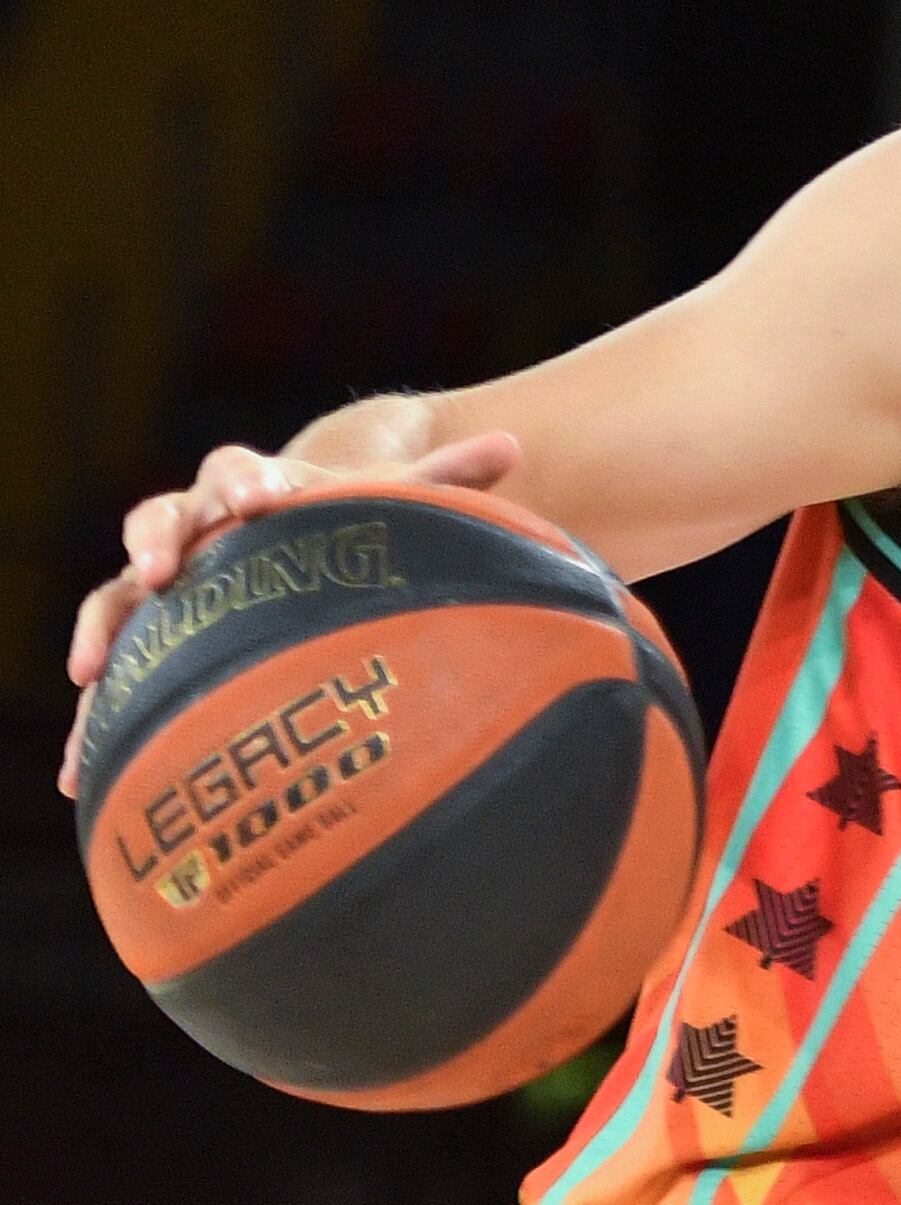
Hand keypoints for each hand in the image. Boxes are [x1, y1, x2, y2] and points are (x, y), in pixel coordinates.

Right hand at [59, 430, 520, 795]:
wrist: (279, 544)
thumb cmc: (338, 525)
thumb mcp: (387, 502)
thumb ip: (445, 479)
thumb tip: (514, 444)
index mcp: (249, 490)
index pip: (238, 473)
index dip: (245, 483)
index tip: (259, 497)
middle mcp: (191, 533)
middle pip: (159, 521)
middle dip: (159, 539)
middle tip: (164, 564)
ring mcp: (158, 591)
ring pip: (116, 597)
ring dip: (104, 623)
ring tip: (91, 667)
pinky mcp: (143, 646)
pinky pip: (109, 672)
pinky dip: (95, 705)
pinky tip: (83, 760)